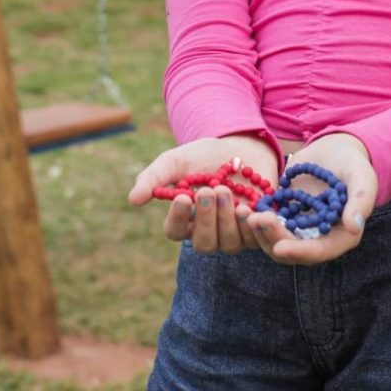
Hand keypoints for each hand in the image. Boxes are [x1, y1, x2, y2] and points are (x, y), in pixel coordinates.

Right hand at [128, 135, 279, 254]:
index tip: (183, 197)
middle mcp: (208, 233)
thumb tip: (133, 200)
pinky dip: (251, 225)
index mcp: (185, 219)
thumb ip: (154, 177)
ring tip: (226, 189)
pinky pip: (255, 240)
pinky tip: (250, 208)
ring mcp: (233, 234)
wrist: (241, 146)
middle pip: (204, 243)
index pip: (175, 231)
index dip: (178, 218)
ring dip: (227, 218)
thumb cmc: (204, 156)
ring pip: (228, 244)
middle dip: (206, 218)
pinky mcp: (257, 230)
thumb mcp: (177, 161)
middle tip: (209, 190)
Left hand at [247, 133, 377, 265]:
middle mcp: (319, 237)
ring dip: (261, 231)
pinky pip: (269, 222)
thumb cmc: (354, 164)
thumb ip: (360, 202)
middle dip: (273, 238)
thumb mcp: (362, 179)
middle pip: (293, 249)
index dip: (299, 252)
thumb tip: (353, 227)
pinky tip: (244, 207)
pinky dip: (257, 218)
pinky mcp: (286, 214)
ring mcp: (300, 227)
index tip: (280, 247)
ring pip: (277, 239)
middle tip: (256, 221)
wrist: (336, 149)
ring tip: (248, 214)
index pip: (320, 251)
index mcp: (341, 236)